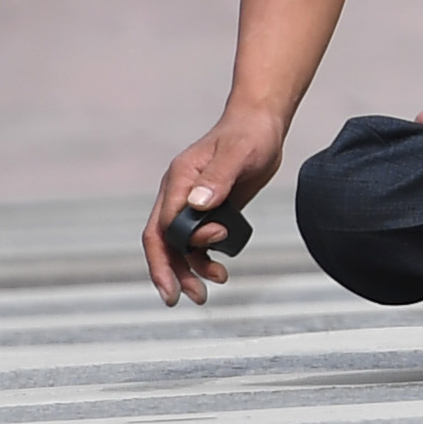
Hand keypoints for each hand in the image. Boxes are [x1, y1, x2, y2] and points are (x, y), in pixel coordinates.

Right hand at [144, 113, 283, 303]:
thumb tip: (199, 204)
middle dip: (170, 272)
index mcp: (178, 181)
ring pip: (179, 246)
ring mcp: (191, 204)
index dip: (174, 251)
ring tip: (207, 290)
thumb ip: (219, 178)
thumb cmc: (249, 135)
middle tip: (185, 298)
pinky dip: (203, 258)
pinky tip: (219, 268)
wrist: (261, 125)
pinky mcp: (208, 210)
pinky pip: (197, 241)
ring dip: (188, 270)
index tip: (196, 262)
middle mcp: (178, 195)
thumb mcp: (238, 154)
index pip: (164, 226)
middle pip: (162, 241)